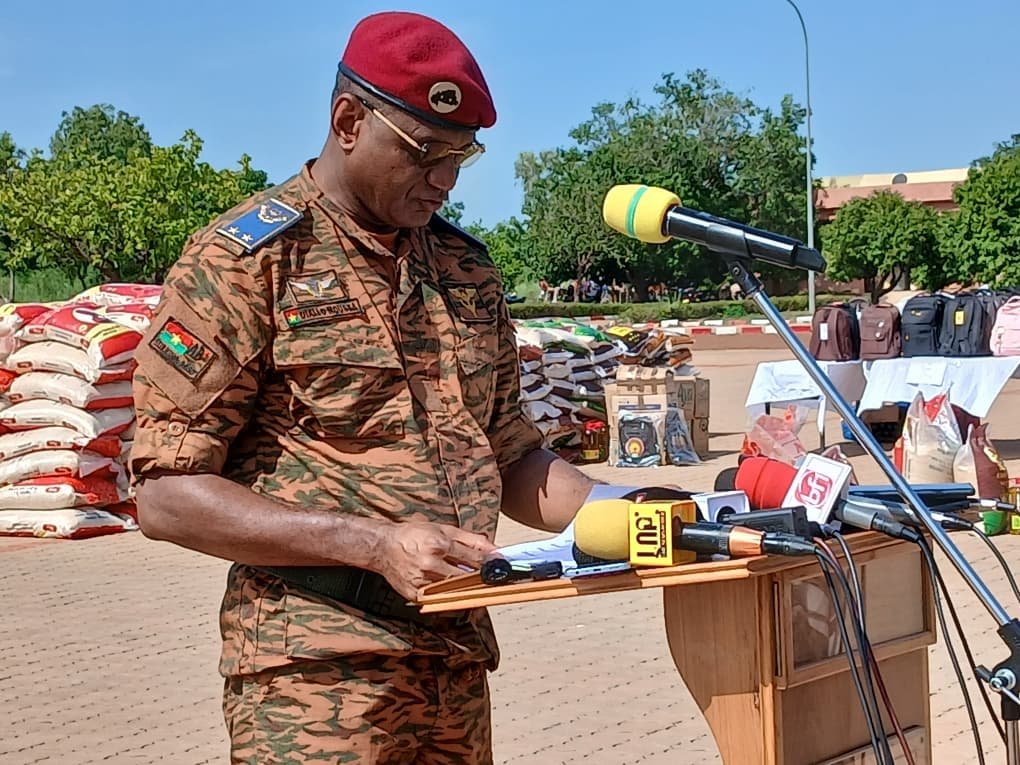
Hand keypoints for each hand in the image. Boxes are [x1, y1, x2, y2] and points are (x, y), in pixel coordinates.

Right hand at [375, 521, 496, 600]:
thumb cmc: (413, 534)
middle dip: (481, 579)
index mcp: (438, 545)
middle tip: (494, 580)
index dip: (490, 564)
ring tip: (474, 585)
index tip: (502, 567)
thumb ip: (470, 539)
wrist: (382, 547)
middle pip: (465, 577)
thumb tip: (493, 548)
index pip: (473, 559)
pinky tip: (453, 591)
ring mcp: (422, 582)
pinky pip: (438, 599)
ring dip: (466, 589)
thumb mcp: (443, 529)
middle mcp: (430, 564)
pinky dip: (448, 596)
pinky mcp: (415, 594)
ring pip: (453, 590)